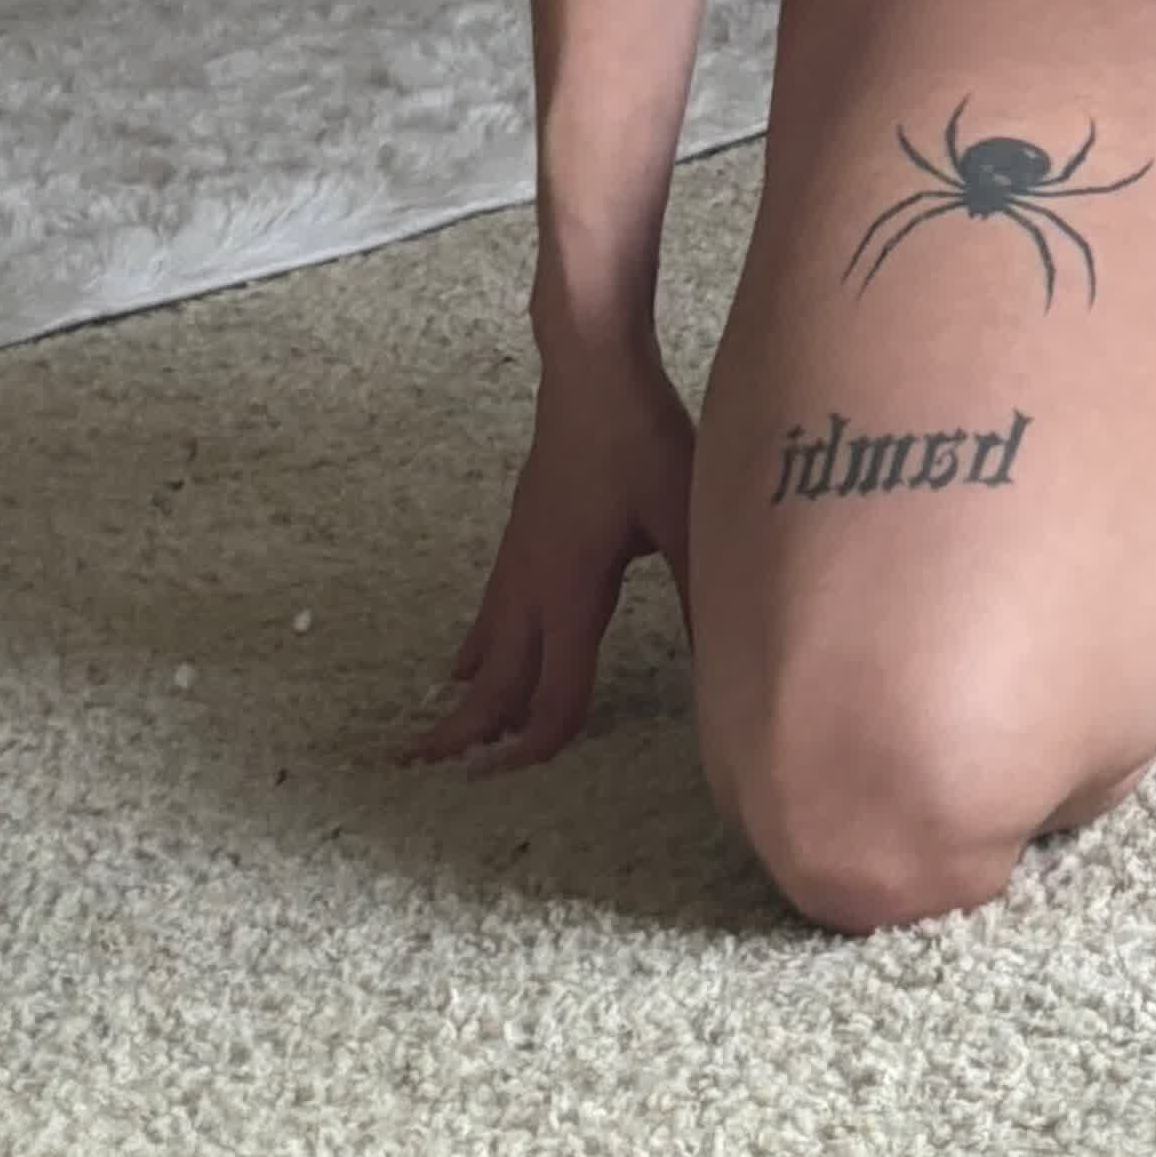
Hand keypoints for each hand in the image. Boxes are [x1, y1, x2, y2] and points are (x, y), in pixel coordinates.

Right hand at [396, 333, 699, 773]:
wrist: (589, 372)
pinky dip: (475, 654)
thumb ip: (700, 588)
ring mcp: (518, 559)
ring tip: (437, 744)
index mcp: (569, 592)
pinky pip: (488, 615)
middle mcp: (531, 585)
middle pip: (492, 683)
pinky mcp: (520, 537)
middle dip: (464, 737)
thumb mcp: (684, 514)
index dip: (537, 745)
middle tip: (425, 780)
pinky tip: (466, 664)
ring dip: (465, 700)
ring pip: (483, 650)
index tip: (519, 784)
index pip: (550, 694)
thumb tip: (729, 655)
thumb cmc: (639, 438)